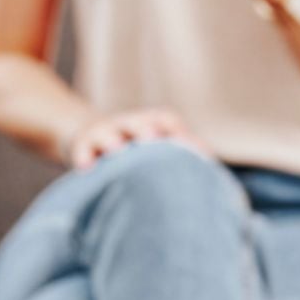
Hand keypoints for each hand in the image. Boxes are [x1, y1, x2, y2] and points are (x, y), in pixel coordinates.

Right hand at [68, 108, 208, 169]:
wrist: (88, 133)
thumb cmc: (134, 148)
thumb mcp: (155, 147)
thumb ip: (181, 158)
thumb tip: (217, 179)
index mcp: (151, 123)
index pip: (168, 121)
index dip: (182, 135)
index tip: (199, 155)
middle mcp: (130, 124)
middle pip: (139, 123)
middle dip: (146, 130)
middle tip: (154, 139)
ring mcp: (105, 132)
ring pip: (109, 134)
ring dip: (113, 141)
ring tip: (117, 151)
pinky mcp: (82, 144)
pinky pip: (82, 149)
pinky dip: (84, 157)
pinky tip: (86, 168)